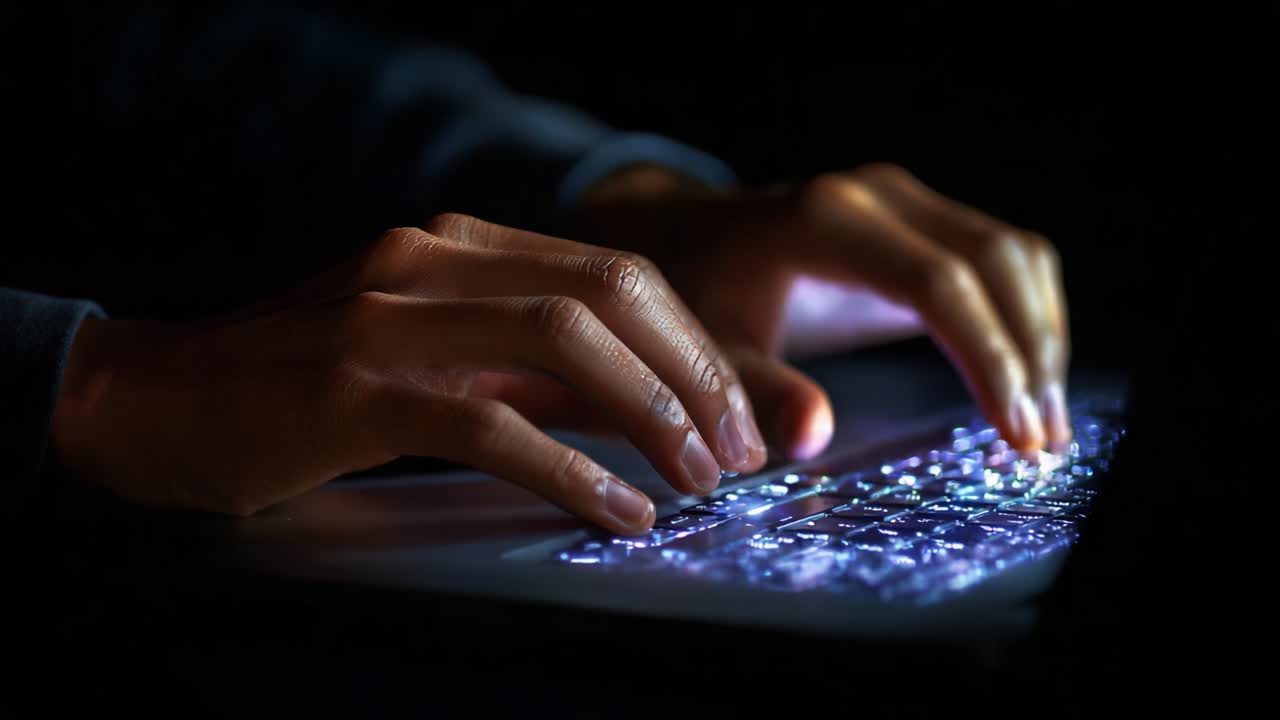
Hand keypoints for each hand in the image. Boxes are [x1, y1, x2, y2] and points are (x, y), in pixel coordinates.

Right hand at [51, 215, 766, 532]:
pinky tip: (618, 510)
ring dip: (651, 416)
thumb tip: (643, 412)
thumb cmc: (303, 387)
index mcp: (457, 245)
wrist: (157, 400)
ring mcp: (393, 317)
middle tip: (735, 452)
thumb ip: (528, 374)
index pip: (614, 275)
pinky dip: (573, 470)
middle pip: (609, 296)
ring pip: (565, 344)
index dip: (690, 345)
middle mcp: (431, 259)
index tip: (732, 415)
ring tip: (697, 481)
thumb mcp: (432, 359)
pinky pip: (495, 424)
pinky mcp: (358, 386)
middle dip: (693, 376)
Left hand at [578, 163, 1070, 457]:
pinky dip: (1028, 318)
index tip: (1013, 430)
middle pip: (995, 261)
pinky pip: (1004, 259)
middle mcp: (878, 198)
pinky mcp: (925, 220)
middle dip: (1030, 353)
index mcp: (824, 223)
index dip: (987, 356)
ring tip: (1044, 426)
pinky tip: (1028, 383)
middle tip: (1041, 442)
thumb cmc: (702, 297)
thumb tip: (815, 439)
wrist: (693, 238)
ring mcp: (908, 202)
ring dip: (1042, 337)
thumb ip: (759, 392)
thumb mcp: (712, 351)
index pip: (937, 282)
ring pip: (1015, 255)